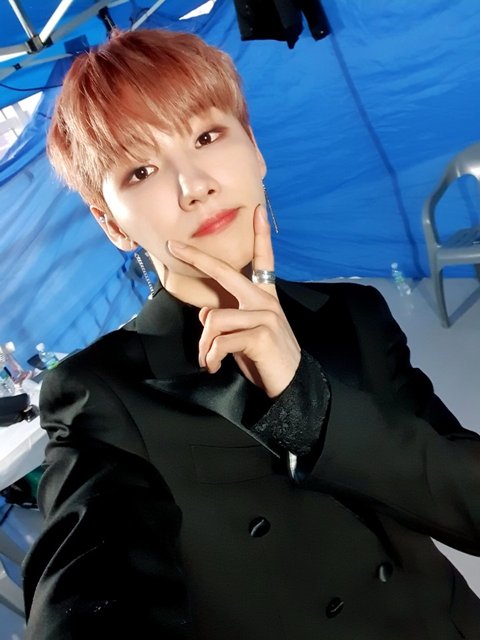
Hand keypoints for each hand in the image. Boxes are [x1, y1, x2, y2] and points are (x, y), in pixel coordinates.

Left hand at [168, 205, 300, 397]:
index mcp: (265, 296)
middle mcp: (266, 300)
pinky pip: (220, 340)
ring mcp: (265, 315)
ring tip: (209, 360)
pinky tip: (214, 366)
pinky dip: (211, 357)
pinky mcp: (261, 335)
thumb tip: (205, 315)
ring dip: (204, 346)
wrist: (292, 383)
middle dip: (196, 257)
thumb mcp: (246, 334)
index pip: (263, 260)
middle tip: (172, 246)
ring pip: (213, 319)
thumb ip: (228, 319)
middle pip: (225, 272)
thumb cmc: (265, 358)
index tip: (257, 210)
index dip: (261, 234)